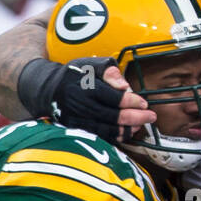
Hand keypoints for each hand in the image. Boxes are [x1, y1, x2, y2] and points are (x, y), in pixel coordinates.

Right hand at [39, 58, 155, 141]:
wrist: (50, 89)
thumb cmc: (76, 74)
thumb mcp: (91, 64)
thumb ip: (109, 72)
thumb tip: (125, 86)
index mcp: (84, 87)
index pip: (111, 97)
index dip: (130, 102)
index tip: (144, 103)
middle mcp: (79, 105)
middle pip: (111, 115)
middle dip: (134, 117)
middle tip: (151, 117)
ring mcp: (76, 119)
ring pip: (105, 129)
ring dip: (126, 129)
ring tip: (141, 125)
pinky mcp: (75, 129)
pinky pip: (98, 136)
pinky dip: (114, 136)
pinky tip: (127, 132)